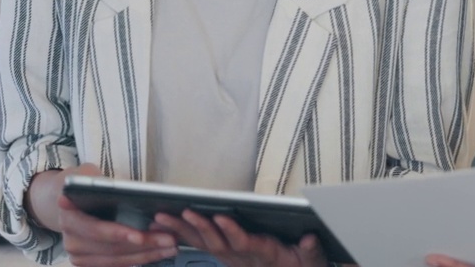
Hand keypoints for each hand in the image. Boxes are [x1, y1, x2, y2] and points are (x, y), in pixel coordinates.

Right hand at [27, 164, 178, 266]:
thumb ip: (99, 183)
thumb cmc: (83, 184)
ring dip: (147, 254)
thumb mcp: (88, 174)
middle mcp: (71, 241)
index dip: (118, 233)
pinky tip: (159, 251)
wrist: (66, 199)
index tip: (139, 236)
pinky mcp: (91, 262)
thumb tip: (120, 190)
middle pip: (112, 248)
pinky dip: (140, 258)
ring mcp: (80, 256)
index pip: (96, 229)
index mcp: (69, 218)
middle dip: (143, 245)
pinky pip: (119, 263)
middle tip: (169, 239)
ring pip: (118, 259)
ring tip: (171, 246)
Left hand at [154, 209, 327, 266]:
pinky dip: (183, 234)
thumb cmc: (300, 265)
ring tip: (162, 217)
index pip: (244, 243)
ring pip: (203, 243)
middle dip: (197, 227)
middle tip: (181, 213)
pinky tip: (167, 225)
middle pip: (215, 242)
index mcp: (262, 253)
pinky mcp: (226, 254)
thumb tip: (310, 239)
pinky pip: (201, 244)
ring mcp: (231, 257)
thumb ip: (311, 250)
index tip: (222, 218)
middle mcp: (242, 257)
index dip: (232, 231)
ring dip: (182, 230)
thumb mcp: (312, 260)